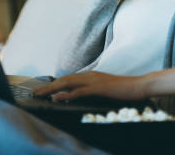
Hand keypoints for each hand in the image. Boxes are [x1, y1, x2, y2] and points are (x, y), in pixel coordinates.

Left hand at [32, 71, 148, 101]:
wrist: (139, 86)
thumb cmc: (124, 89)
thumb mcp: (105, 89)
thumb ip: (93, 90)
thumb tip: (82, 96)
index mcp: (91, 75)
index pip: (68, 79)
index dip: (54, 83)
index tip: (43, 89)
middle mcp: (90, 75)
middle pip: (64, 79)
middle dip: (48, 86)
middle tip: (35, 92)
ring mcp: (94, 81)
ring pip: (68, 83)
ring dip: (53, 89)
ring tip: (41, 94)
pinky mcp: (99, 88)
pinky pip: (79, 91)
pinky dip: (67, 94)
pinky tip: (58, 97)